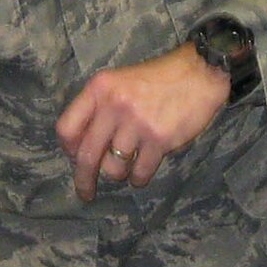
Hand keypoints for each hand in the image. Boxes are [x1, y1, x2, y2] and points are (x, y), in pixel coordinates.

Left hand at [56, 44, 233, 203]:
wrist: (199, 73)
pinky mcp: (159, 140)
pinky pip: (139, 172)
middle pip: (87, 155)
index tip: (74, 159)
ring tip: (127, 167)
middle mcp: (114, 106)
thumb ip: (97, 108)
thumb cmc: (156, 79)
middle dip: (84, 180)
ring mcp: (137, 124)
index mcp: (99, 89)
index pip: (66, 128)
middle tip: (86, 192)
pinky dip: (138, 178)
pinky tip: (141, 172)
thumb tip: (81, 148)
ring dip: (118, 174)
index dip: (68, 149)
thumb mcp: (118, 82)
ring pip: (113, 168)